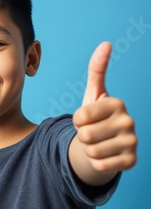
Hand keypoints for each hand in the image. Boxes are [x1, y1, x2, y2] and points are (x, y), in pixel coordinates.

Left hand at [70, 42, 136, 184]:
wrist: (105, 144)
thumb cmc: (96, 117)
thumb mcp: (94, 93)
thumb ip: (97, 70)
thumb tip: (105, 44)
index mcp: (117, 103)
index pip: (79, 117)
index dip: (77, 120)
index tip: (87, 118)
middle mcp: (129, 122)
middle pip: (84, 135)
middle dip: (82, 136)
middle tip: (92, 133)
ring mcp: (133, 143)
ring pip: (90, 151)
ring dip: (88, 150)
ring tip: (98, 143)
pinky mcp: (131, 161)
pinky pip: (99, 165)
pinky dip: (97, 163)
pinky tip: (105, 155)